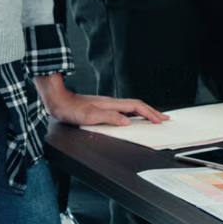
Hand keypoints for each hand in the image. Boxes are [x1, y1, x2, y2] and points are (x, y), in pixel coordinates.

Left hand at [34, 74, 168, 126]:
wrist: (58, 101)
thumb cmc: (71, 109)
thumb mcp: (90, 116)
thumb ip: (110, 117)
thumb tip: (127, 121)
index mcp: (111, 104)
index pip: (136, 107)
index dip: (150, 113)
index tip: (159, 120)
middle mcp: (111, 102)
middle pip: (137, 106)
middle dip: (152, 112)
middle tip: (164, 118)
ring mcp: (107, 104)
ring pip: (132, 107)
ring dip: (144, 112)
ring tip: (153, 117)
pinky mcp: (102, 107)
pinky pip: (124, 110)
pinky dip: (134, 113)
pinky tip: (132, 117)